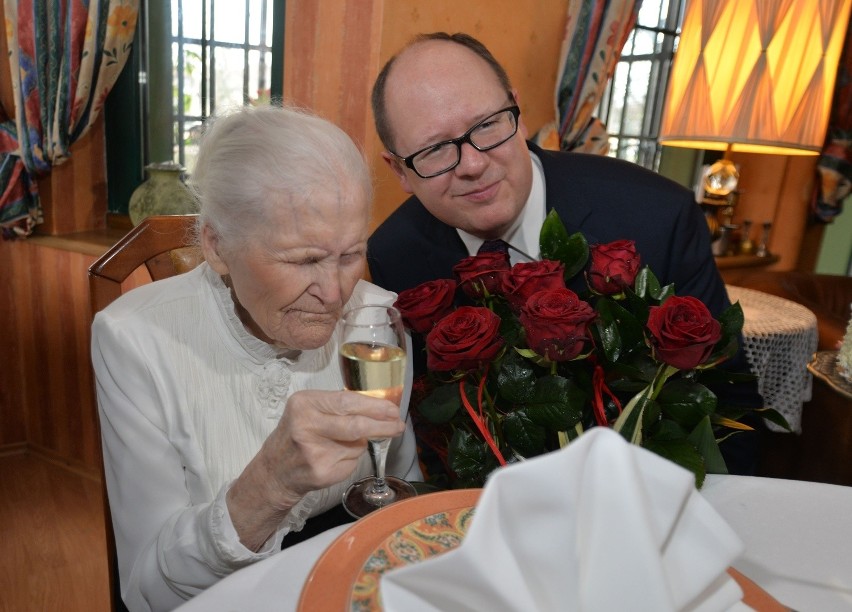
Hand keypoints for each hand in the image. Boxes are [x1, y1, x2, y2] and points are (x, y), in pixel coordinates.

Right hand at [226, 390, 404, 549]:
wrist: (275, 470)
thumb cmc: (298, 435)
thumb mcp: (309, 410)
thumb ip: (339, 407)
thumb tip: (380, 408)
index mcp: (304, 404)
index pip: (347, 402)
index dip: (375, 406)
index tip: (393, 410)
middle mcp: (306, 426)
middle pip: (356, 425)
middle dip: (382, 426)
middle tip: (398, 425)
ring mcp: (314, 452)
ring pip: (357, 445)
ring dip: (360, 444)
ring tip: (340, 444)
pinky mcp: (322, 472)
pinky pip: (352, 462)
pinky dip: (352, 459)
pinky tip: (334, 459)